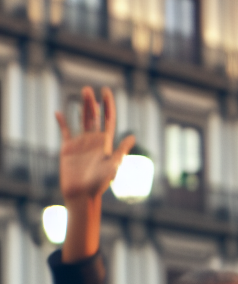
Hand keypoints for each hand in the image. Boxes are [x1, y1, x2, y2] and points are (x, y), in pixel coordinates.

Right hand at [55, 86, 133, 262]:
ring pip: (82, 121)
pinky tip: (59, 112)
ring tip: (82, 92)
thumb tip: (132, 136)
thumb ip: (121, 150)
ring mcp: (81, 144)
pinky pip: (65, 132)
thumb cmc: (98, 183)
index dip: (108, 106)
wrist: (82, 195)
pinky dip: (62, 122)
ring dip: (82, 107)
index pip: (109, 120)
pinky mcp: (68, 149)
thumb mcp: (112, 166)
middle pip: (95, 117)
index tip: (106, 91)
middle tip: (89, 88)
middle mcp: (94, 141)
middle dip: (93, 103)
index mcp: (105, 143)